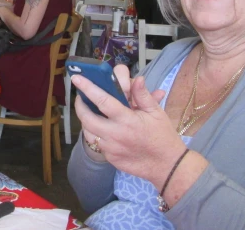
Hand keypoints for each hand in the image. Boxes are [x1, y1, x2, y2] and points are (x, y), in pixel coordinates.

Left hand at [72, 73, 182, 190]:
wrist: (167, 165)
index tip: (77, 79)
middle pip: (88, 118)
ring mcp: (111, 148)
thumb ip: (143, 95)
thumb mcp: (157, 112)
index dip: (88, 88)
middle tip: (80, 97)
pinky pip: (96, 144)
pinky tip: (100, 127)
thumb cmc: (162, 136)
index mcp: (127, 120)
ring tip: (89, 111)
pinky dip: (94, 133)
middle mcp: (116, 134)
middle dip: (80, 105)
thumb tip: (138, 78)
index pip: (103, 101)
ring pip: (88, 132)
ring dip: (85, 120)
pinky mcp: (110, 158)